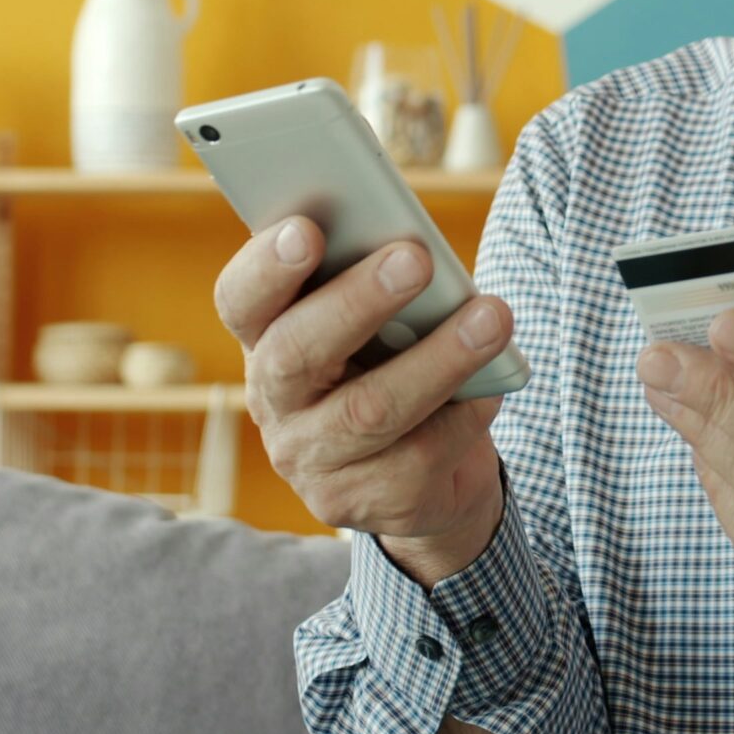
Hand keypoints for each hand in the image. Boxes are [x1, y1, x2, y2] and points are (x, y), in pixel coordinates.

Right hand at [215, 217, 512, 583]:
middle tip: (415, 259)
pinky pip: (418, 456)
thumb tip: (413, 246)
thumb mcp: (379, 320)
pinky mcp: (361, 503)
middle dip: (357, 302)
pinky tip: (491, 390)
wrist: (426, 470)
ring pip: (369, 410)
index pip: (241, 300)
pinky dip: (463, 415)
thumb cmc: (396, 361)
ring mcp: (312, 460)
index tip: (307, 229)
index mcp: (266, 338)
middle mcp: (275, 402)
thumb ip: (376, 280)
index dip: (266, 267)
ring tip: (492, 318)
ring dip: (438, 359)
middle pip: (296, 352)